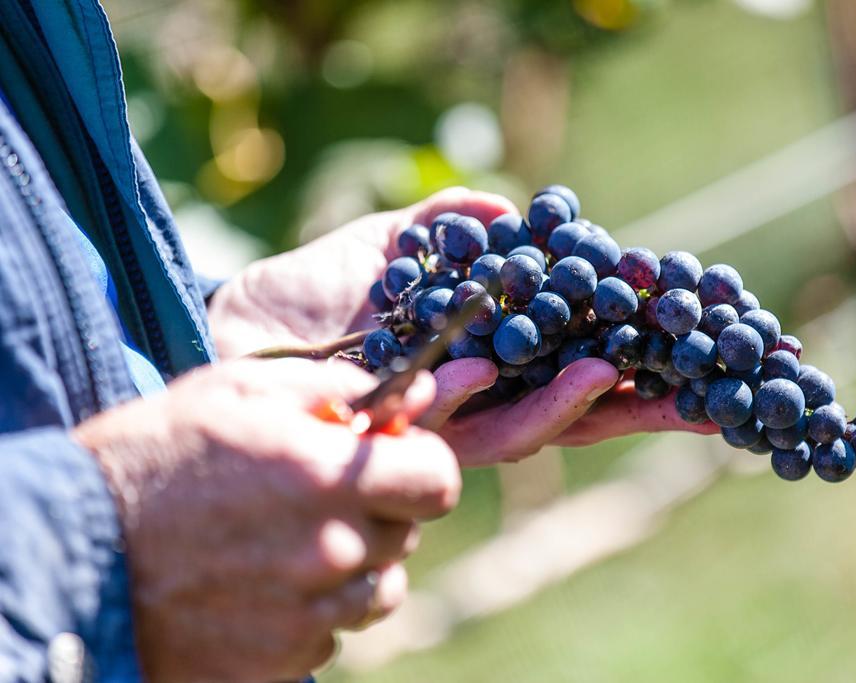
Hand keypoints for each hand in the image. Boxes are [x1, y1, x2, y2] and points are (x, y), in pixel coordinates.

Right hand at [73, 359, 458, 681]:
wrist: (74, 555)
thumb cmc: (156, 456)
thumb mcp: (238, 390)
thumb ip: (333, 388)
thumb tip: (412, 394)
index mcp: (325, 476)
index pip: (438, 481)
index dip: (423, 465)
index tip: (397, 461)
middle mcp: (329, 551)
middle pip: (406, 536)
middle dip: (380, 510)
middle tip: (322, 497)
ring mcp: (306, 615)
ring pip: (378, 591)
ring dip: (354, 566)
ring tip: (290, 543)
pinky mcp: (281, 661)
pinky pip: (330, 634)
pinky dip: (312, 611)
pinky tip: (261, 585)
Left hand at [207, 187, 716, 467]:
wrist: (238, 330)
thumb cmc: (308, 291)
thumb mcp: (385, 243)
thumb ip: (446, 224)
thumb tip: (509, 208)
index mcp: (486, 351)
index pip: (578, 357)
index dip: (639, 353)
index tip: (698, 337)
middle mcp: (481, 393)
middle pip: (582, 405)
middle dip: (650, 401)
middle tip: (722, 393)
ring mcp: (452, 421)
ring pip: (541, 426)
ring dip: (592, 402)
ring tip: (632, 376)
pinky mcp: (417, 439)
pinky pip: (480, 429)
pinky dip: (520, 404)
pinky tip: (565, 377)